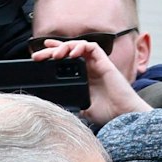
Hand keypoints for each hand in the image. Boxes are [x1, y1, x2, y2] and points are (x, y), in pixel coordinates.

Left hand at [29, 37, 149, 125]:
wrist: (124, 115)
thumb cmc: (109, 114)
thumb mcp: (84, 110)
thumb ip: (73, 105)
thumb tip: (56, 108)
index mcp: (84, 78)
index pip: (65, 62)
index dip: (51, 57)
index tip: (37, 58)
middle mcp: (90, 69)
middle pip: (68, 52)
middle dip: (52, 51)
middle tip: (37, 56)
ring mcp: (98, 65)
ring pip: (78, 46)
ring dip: (64, 47)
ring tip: (54, 54)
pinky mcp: (105, 63)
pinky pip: (92, 47)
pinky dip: (81, 46)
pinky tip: (71, 53)